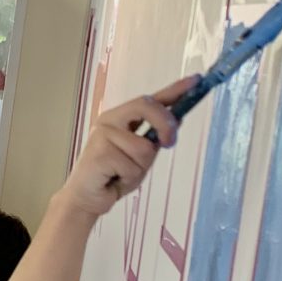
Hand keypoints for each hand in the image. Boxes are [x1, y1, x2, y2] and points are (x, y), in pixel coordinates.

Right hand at [59, 76, 198, 215]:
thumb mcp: (140, 155)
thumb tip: (177, 119)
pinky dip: (129, 179)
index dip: (174, 90)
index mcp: (120, 118)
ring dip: (140, 168)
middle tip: (168, 143)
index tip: (196, 81)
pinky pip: (132, 166)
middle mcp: (110, 121)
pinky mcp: (100, 154)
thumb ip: (154, 137)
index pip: (150, 100)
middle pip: (147, 107)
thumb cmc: (112, 177)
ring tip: (123, 175)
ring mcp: (102, 135)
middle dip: (164, 124)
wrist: (85, 200)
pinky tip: (113, 181)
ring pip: (144, 147)